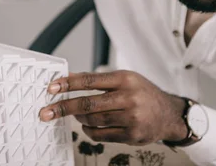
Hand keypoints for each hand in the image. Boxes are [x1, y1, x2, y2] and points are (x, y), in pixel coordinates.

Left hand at [39, 70, 187, 144]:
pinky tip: (87, 126)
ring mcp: (131, 117)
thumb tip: (69, 79)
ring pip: (93, 121)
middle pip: (88, 103)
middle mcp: (129, 97)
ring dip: (79, 119)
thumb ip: (99, 80)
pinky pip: (102, 135)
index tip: (52, 88)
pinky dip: (90, 131)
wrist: (169, 114)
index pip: (90, 80)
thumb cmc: (143, 93)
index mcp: (125, 79)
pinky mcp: (132, 135)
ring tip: (76, 114)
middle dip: (64, 107)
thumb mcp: (125, 79)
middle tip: (46, 112)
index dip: (69, 84)